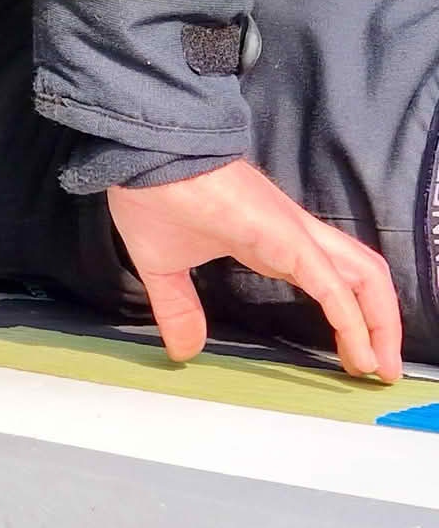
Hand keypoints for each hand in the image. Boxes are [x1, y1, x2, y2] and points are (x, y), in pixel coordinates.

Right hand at [106, 159, 402, 381]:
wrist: (146, 158)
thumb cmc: (153, 196)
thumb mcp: (163, 268)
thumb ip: (178, 308)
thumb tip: (184, 350)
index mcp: (271, 243)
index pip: (330, 281)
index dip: (349, 317)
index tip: (352, 356)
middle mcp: (295, 237)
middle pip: (362, 278)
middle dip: (380, 324)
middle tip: (378, 368)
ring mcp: (294, 235)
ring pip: (362, 278)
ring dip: (379, 324)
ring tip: (378, 366)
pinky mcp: (286, 238)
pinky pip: (331, 284)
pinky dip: (351, 319)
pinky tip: (357, 348)